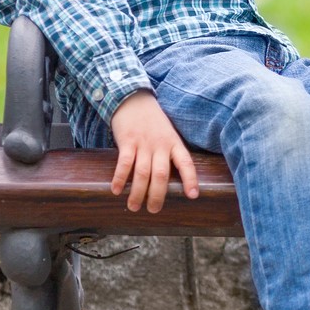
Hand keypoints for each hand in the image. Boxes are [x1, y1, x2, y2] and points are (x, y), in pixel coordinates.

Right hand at [108, 90, 199, 213]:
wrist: (134, 99)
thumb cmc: (153, 121)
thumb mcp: (168, 134)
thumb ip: (169, 153)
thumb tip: (168, 180)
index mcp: (174, 143)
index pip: (186, 163)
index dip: (191, 179)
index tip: (193, 195)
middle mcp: (161, 145)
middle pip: (161, 174)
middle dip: (158, 195)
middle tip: (154, 210)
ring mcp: (144, 143)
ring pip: (142, 173)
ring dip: (138, 192)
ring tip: (134, 207)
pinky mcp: (127, 141)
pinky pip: (124, 163)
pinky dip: (120, 178)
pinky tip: (116, 190)